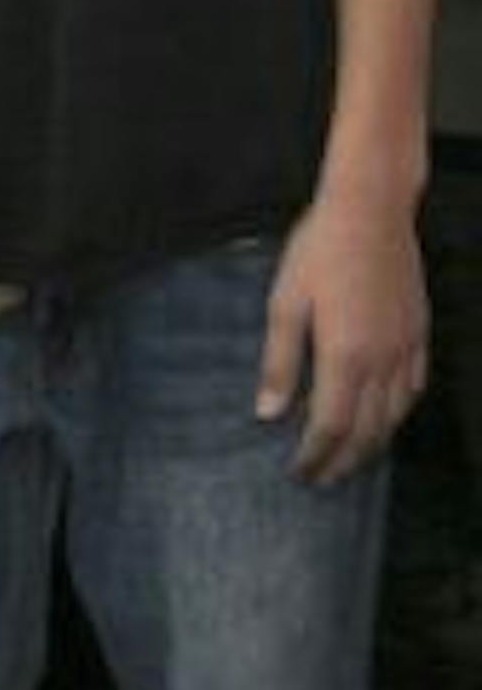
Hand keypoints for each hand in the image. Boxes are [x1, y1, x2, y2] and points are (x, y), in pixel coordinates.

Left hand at [256, 186, 429, 482]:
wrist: (371, 210)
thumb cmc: (319, 250)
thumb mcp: (285, 301)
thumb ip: (279, 361)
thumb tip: (269, 413)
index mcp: (345, 357)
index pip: (331, 427)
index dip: (315, 456)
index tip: (299, 473)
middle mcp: (382, 363)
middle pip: (367, 432)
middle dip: (343, 461)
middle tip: (322, 478)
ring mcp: (406, 349)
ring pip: (395, 417)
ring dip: (371, 443)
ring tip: (349, 455)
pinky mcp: (419, 334)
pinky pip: (413, 389)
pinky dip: (397, 413)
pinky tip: (385, 413)